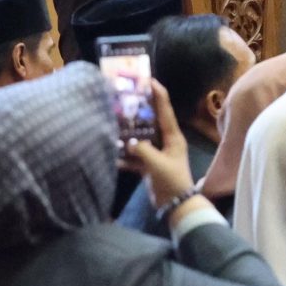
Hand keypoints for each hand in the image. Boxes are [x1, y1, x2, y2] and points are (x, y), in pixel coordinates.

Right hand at [119, 80, 198, 210]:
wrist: (176, 205)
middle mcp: (166, 141)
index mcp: (173, 137)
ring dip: (127, 133)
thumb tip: (128, 142)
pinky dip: (123, 155)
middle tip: (124, 97)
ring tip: (112, 121)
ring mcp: (157, 153)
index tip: (149, 80)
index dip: (158, 94)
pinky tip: (109, 152)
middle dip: (138, 111)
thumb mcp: (157, 164)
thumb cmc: (171, 181)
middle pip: (151, 122)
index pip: (165, 111)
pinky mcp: (148, 166)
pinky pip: (133, 156)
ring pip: (140, 138)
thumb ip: (142, 150)